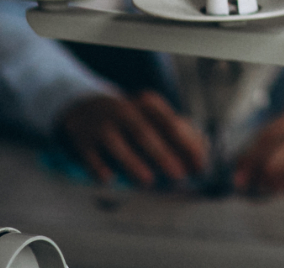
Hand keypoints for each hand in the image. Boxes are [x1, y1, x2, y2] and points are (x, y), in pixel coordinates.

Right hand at [57, 91, 206, 187]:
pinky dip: (99, 167)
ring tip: (148, 180)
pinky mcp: (82, 139)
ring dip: (133, 162)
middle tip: (178, 175)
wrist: (85, 106)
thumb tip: (200, 160)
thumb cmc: (131, 119)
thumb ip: (179, 135)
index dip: (187, 145)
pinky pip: (90, 155)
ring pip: (117, 143)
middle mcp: (124, 111)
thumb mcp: (154, 117)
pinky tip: (109, 178)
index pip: (171, 123)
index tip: (199, 165)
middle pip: (145, 132)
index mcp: (147, 104)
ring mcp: (101, 124)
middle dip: (163, 154)